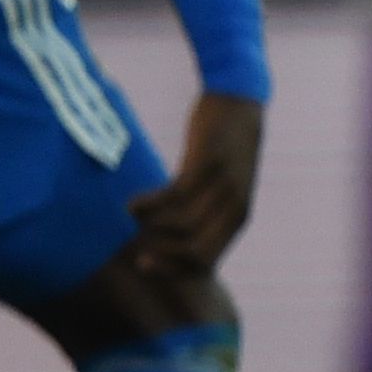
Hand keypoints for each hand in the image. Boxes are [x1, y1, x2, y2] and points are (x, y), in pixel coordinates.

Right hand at [126, 90, 263, 276]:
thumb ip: (203, 210)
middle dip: (162, 259)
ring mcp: (224, 187)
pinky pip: (173, 195)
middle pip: (195, 252)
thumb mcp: (219, 184)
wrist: (240, 100)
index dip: (174, 270)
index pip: (206, 262)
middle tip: (135, 254)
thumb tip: (169, 234)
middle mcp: (235, 207)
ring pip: (181, 226)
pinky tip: (131, 204)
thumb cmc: (223, 147)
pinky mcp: (208, 164)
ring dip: (150, 227)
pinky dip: (148, 204)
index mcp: (237, 218)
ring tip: (131, 217)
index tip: (145, 265)